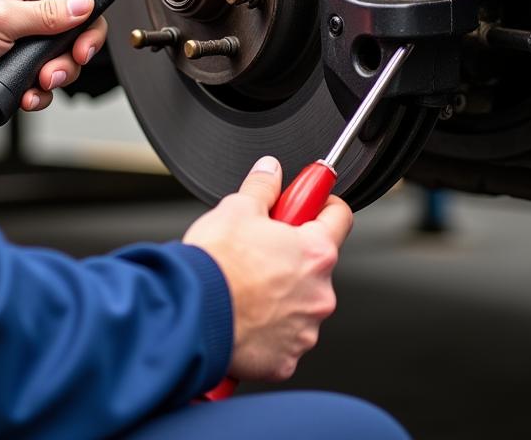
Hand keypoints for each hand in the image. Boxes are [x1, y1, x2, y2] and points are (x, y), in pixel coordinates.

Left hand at [0, 0, 125, 107]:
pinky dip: (41, 90)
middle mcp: (29, 7)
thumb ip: (46, 15)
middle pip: (79, 19)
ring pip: (64, 54)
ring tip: (42, 80)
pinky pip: (44, 78)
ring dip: (60, 72)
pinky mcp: (15, 65)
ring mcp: (24, 38)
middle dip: (80, 43)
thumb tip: (84, 6)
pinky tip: (28, 92)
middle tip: (74, 54)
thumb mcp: (2, 17)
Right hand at [182, 155, 351, 382]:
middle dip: (290, 255)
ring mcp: (304, 330)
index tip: (311, 200)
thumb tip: (270, 170)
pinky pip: (282, 339)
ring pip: (298, 303)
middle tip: (257, 250)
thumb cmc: (216, 265)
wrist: (191, 313)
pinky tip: (242, 316)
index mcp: (315, 251)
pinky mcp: (285, 360)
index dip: (323, 203)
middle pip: (313, 264)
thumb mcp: (237, 208)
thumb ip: (262, 186)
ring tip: (244, 286)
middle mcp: (319, 293)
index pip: (339, 216)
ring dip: (279, 294)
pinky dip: (266, 329)